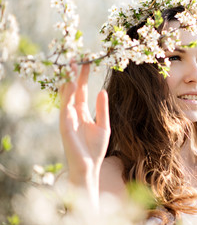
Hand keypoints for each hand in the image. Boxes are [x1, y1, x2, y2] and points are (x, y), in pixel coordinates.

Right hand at [59, 62, 109, 188]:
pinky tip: (68, 84)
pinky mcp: (64, 126)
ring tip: (70, 64)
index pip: (82, 90)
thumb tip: (102, 90)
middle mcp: (73, 113)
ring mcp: (67, 118)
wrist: (89, 167)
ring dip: (68, 80)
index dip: (83, 76)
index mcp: (83, 112)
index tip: (87, 61)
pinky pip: (65, 107)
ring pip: (66, 95)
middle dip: (74, 74)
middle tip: (76, 57)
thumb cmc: (96, 149)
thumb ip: (102, 109)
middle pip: (72, 89)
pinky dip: (66, 95)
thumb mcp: (103, 126)